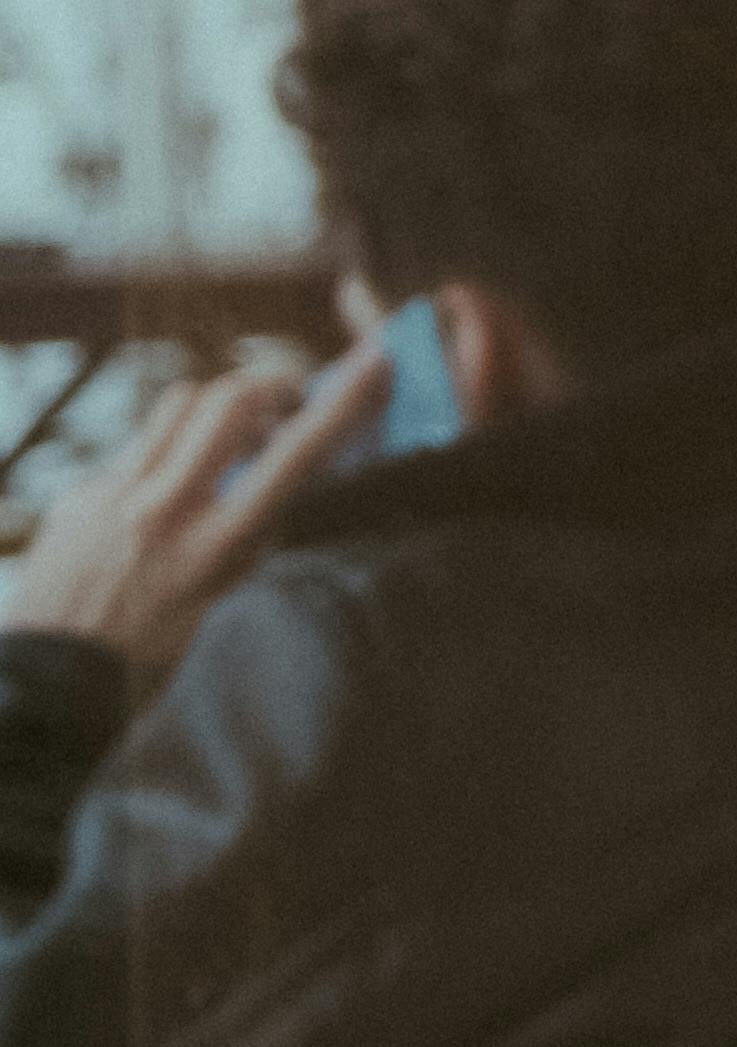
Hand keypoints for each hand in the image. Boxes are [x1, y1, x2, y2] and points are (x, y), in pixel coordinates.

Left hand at [12, 336, 392, 685]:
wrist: (49, 684)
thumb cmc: (149, 662)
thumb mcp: (222, 607)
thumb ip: (250, 542)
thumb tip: (282, 482)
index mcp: (214, 549)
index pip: (295, 457)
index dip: (343, 403)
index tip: (377, 361)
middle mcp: (163, 510)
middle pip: (230, 399)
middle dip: (272, 384)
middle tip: (287, 399)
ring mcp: (114, 495)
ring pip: (179, 404)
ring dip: (216, 407)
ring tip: (229, 436)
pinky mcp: (78, 494)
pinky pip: (134, 449)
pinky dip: (164, 456)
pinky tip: (161, 496)